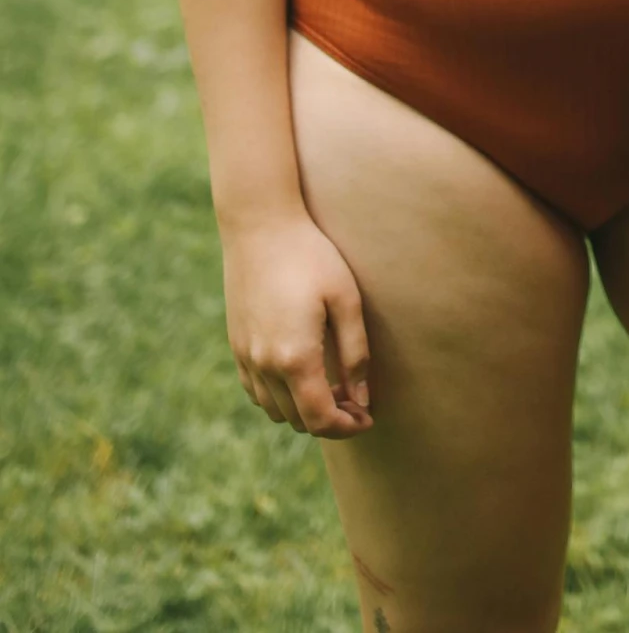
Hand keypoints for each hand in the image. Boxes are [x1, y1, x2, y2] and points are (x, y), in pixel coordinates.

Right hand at [222, 211, 373, 439]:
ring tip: (332, 390)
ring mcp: (245, 357)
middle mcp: (264, 365)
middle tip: (356, 404)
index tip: (367, 419)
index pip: (319, 419)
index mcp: (295, 358)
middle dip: (329, 421)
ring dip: (303, 411)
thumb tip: (362, 399)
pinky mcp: (236, 344)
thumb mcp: (345, 300)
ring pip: (274, 410)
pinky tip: (300, 377)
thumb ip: (355, 354)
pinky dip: (278, 397)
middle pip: (297, 420)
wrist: (260, 226)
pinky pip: (255, 391)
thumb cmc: (310, 256)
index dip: (346, 428)